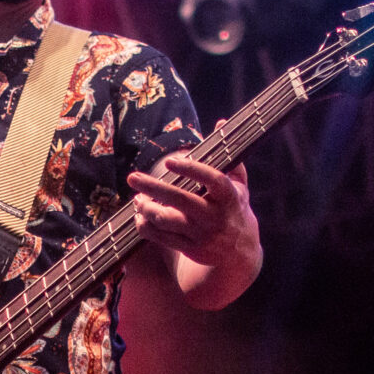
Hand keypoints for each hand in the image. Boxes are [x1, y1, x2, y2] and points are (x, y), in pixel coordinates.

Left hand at [127, 148, 255, 267]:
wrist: (240, 251)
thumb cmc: (235, 208)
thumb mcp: (240, 184)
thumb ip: (228, 155)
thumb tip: (221, 122)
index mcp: (229, 196)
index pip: (211, 179)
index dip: (191, 169)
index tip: (170, 161)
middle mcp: (214, 215)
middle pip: (180, 200)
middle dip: (153, 188)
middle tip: (133, 177)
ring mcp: (201, 234)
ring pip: (166, 220)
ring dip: (146, 208)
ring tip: (137, 198)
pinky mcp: (189, 248)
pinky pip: (161, 238)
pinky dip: (146, 227)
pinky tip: (140, 216)